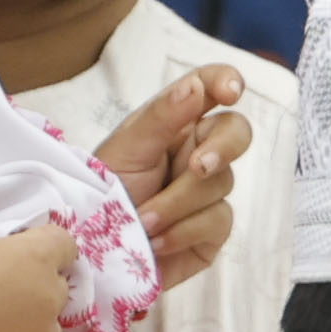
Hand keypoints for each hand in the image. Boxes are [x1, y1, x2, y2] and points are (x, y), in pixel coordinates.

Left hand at [95, 68, 254, 287]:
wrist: (94, 251)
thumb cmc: (103, 193)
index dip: (226, 80)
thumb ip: (162, 116)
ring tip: (143, 221)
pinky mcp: (212, 229)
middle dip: (222, 148)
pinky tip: (155, 241)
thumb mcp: (126, 149)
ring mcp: (208, 191)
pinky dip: (182, 231)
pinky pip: (217, 220)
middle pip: (237, 132)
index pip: (210, 87)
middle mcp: (197, 151)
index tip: (231, 91)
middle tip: (197, 167)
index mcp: (175, 123)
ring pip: (220, 183)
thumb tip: (197, 87)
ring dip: (177, 204)